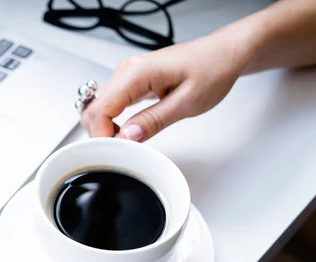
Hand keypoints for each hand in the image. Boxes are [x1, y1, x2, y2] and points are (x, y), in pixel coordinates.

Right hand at [81, 34, 249, 141]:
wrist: (223, 54)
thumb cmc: (212, 70)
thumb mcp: (186, 103)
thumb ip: (153, 121)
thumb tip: (127, 137)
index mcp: (137, 73)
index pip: (100, 109)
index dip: (101, 136)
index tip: (114, 154)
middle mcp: (127, 70)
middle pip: (93, 109)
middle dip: (100, 134)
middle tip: (120, 153)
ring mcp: (127, 75)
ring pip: (98, 107)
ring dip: (105, 129)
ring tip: (125, 144)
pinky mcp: (132, 82)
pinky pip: (110, 104)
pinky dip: (112, 122)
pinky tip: (126, 132)